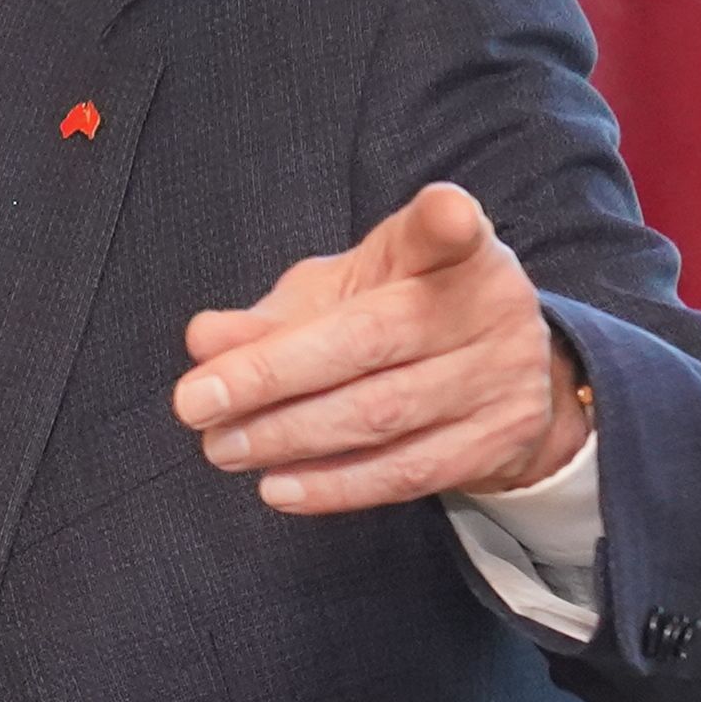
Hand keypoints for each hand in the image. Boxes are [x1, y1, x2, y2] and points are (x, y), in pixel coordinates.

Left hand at [171, 183, 588, 514]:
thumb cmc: (393, 315)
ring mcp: (504, 375)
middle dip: (272, 376)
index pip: (445, 228)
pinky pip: (407, 472)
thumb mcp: (337, 296)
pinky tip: (279, 487)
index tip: (450, 214)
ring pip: (382, 415)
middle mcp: (490, 305)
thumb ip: (272, 317)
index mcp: (450, 249)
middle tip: (196, 404)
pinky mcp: (502, 441)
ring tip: (224, 448)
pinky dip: (335, 485)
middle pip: (372, 341)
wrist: (490, 375)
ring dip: (289, 438)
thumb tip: (204, 340)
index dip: (445, 220)